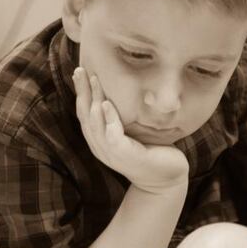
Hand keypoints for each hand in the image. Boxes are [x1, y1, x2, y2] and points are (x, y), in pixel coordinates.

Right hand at [73, 67, 188, 192]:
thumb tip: (122, 89)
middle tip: (80, 69)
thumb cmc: (152, 152)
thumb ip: (123, 116)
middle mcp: (101, 147)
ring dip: (93, 100)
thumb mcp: (133, 131)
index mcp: (100, 140)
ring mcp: (111, 153)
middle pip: (85, 116)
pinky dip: (108, 119)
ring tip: (94, 80)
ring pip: (95, 123)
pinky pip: (112, 135)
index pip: (84, 113)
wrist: (167, 178)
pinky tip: (106, 103)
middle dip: (82, 92)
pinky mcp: (126, 156)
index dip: (80, 93)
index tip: (79, 71)